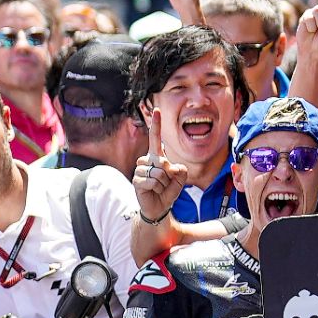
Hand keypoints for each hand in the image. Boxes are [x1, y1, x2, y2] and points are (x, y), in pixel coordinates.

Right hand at [134, 107, 190, 221]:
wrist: (159, 206)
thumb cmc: (168, 191)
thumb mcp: (180, 180)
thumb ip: (181, 170)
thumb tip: (170, 166)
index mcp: (157, 157)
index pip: (156, 138)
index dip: (156, 125)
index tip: (157, 110)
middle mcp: (146, 161)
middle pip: (162, 161)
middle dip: (169, 175)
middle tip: (165, 183)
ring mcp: (140, 170)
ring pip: (158, 173)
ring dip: (163, 183)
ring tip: (159, 188)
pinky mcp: (136, 180)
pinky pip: (152, 182)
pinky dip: (157, 189)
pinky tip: (153, 191)